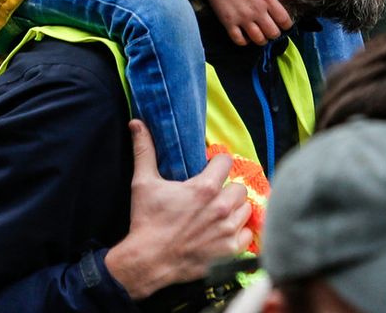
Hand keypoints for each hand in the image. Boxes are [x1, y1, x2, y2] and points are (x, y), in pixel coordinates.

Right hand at [104, 121, 253, 298]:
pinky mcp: (230, 251)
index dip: (218, 163)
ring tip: (218, 214)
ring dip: (234, 210)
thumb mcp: (143, 183)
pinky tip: (224, 232)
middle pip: (239, 187)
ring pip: (245, 209)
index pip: (227, 161)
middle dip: (227, 188)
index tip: (211, 169)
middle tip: (212, 196)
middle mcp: (221, 207)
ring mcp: (228, 230)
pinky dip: (239, 233)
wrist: (147, 261)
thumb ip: (144, 150)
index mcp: (205, 188)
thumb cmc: (146, 221)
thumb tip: (137, 124)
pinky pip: (248, 235)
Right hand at [202, 0, 292, 45]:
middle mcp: (256, 12)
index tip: (285, 23)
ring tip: (261, 34)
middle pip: (273, 33)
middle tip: (272, 29)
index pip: (284, 20)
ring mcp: (242, 19)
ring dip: (262, 39)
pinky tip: (246, 36)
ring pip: (258, 40)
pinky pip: (239, 40)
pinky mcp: (229, 23)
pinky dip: (245, 42)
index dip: (287, 24)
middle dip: (275, 33)